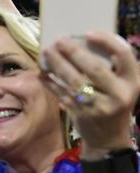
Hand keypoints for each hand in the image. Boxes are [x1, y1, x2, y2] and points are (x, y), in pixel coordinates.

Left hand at [42, 32, 139, 154]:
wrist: (108, 139)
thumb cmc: (114, 104)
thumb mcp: (123, 87)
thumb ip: (113, 68)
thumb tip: (83, 41)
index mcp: (131, 83)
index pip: (124, 55)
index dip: (107, 41)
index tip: (89, 33)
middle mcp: (118, 95)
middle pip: (93, 68)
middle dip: (73, 52)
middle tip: (59, 40)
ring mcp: (98, 106)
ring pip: (73, 80)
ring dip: (57, 64)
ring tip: (46, 51)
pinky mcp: (80, 114)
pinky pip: (61, 93)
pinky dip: (50, 81)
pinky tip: (42, 72)